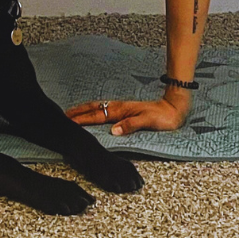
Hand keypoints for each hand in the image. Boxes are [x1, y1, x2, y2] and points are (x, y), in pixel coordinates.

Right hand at [65, 89, 189, 135]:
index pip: (97, 115)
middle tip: (64, 115)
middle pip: (94, 108)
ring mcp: (122, 108)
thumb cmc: (163, 116)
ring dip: (84, 110)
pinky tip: (93, 113)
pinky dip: (94, 110)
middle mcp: (119, 108)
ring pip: (98, 107)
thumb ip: (130, 125)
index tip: (69, 121)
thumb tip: (113, 130)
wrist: (174, 108)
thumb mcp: (148, 121)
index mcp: (122, 111)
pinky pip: (105, 109)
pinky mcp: (126, 110)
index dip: (83, 119)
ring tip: (73, 113)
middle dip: (78, 111)